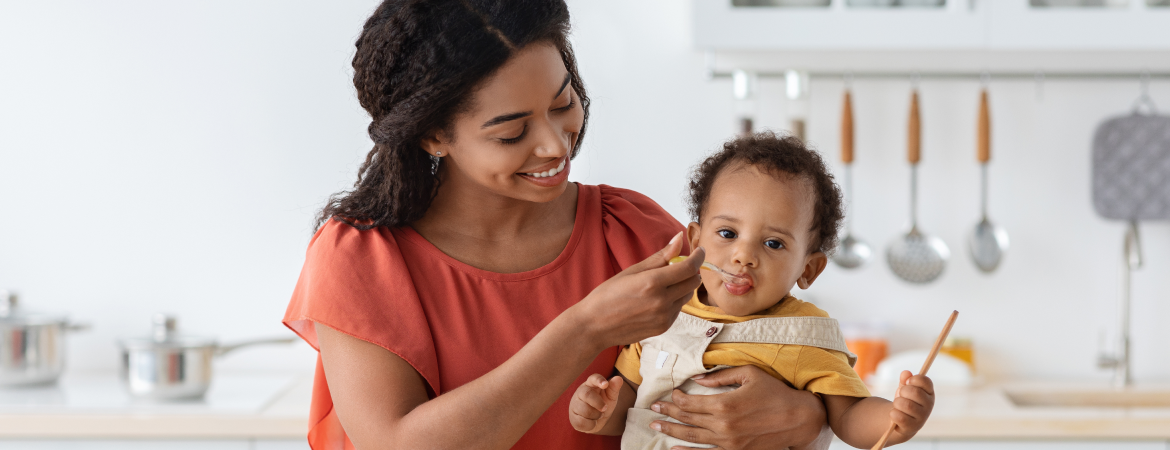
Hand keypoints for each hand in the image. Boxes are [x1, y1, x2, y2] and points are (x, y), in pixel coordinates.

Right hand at [569, 374, 624, 433]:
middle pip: (587, 395)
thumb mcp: (610, 396)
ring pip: (584, 410)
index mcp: (591, 384)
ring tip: (598, 415)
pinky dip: (591, 425)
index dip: (599, 380)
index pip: (593, 378)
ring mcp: (575, 405)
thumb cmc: (602, 404)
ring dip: (596, 415)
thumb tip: (618, 379)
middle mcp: (580, 392)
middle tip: (605, 408)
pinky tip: (592, 422)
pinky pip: (581, 422)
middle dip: (598, 403)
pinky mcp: (573, 417)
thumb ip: (614, 388)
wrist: (596, 420)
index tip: (605, 384)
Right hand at [570, 232, 703, 349]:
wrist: (594, 326)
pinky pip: (678, 309)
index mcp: (652, 283)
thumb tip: (679, 238)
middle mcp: (662, 301)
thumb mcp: (632, 271)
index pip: (688, 267)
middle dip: (691, 271)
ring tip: (662, 285)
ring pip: (687, 296)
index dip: (698, 257)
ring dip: (682, 286)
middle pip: (693, 282)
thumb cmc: (608, 295)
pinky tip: (656, 300)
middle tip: (678, 266)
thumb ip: (660, 257)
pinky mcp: (664, 327)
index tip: (699, 251)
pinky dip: (674, 301)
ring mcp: (664, 317)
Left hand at [649, 365, 826, 449]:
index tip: (669, 393)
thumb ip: (720, 376)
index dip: (676, 398)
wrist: (798, 419)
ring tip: (655, 427)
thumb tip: (697, 379)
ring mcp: (729, 442)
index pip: (691, 402)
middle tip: (653, 409)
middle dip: (668, 413)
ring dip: (671, 432)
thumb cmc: (775, 393)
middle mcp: (723, 426)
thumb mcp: (749, 374)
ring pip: (692, 438)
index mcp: (725, 404)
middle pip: (687, 420)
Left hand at [889, 371, 933, 442]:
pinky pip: (899, 417)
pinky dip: (893, 413)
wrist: (901, 421)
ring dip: (897, 403)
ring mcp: (922, 417)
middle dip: (903, 391)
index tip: (907, 382)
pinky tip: (895, 414)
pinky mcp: (912, 427)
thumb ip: (905, 380)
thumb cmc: (905, 400)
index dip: (914, 379)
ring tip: (898, 405)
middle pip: (914, 392)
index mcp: (929, 393)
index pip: (925, 381)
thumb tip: (906, 373)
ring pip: (906, 405)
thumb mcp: (904, 388)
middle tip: (901, 395)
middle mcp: (929, 405)